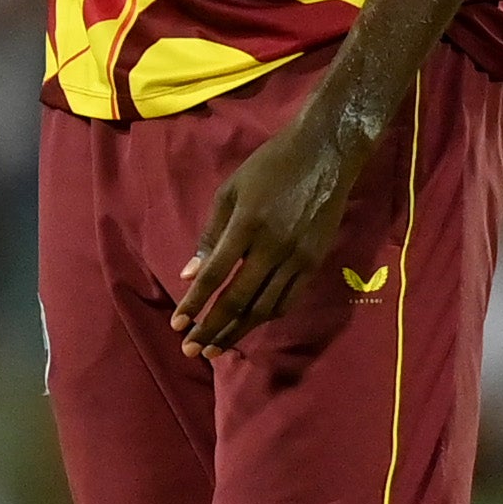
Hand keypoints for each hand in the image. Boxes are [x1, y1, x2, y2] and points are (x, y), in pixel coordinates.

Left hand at [171, 107, 368, 356]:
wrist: (325, 155)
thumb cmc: (269, 166)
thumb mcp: (230, 191)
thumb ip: (210, 235)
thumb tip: (190, 275)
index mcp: (247, 225)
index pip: (215, 275)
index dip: (194, 303)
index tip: (177, 324)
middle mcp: (273, 247)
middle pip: (239, 300)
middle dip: (212, 328)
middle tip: (191, 349)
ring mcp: (298, 258)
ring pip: (265, 308)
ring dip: (238, 331)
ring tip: (216, 348)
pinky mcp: (315, 263)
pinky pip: (288, 300)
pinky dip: (266, 317)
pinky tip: (250, 325)